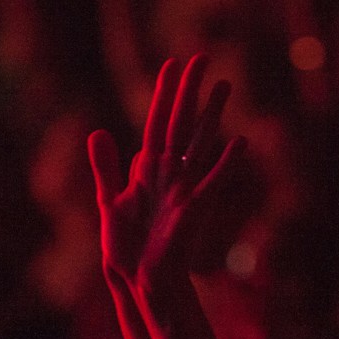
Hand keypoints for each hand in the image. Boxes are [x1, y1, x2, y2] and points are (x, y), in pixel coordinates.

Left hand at [87, 55, 245, 295]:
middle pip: (182, 123)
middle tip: (202, 57)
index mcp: (148, 169)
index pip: (158, 121)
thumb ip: (105, 167)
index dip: (165, 93)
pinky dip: (227, 163)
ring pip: (200, 142)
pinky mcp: (194, 210)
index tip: (172, 64)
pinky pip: (213, 181)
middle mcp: (170, 172)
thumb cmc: (127, 246)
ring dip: (211, 114)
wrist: (138, 280)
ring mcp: (185, 188)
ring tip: (224, 84)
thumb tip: (97, 132)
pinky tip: (240, 142)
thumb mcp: (109, 201)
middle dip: (190, 90)